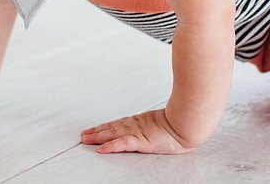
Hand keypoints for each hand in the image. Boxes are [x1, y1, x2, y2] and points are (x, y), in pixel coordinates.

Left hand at [80, 109, 194, 153]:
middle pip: (111, 128)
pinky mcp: (141, 141)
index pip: (117, 124)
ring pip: (112, 134)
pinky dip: (110, 146)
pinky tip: (101, 149)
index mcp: (139, 122)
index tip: (93, 129)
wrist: (186, 123)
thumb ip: (155, 126)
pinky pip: (122, 144)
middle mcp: (134, 125)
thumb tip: (155, 129)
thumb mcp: (163, 124)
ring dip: (97, 137)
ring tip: (85, 139)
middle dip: (96, 132)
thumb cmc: (179, 124)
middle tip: (83, 135)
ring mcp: (136, 132)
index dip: (104, 127)